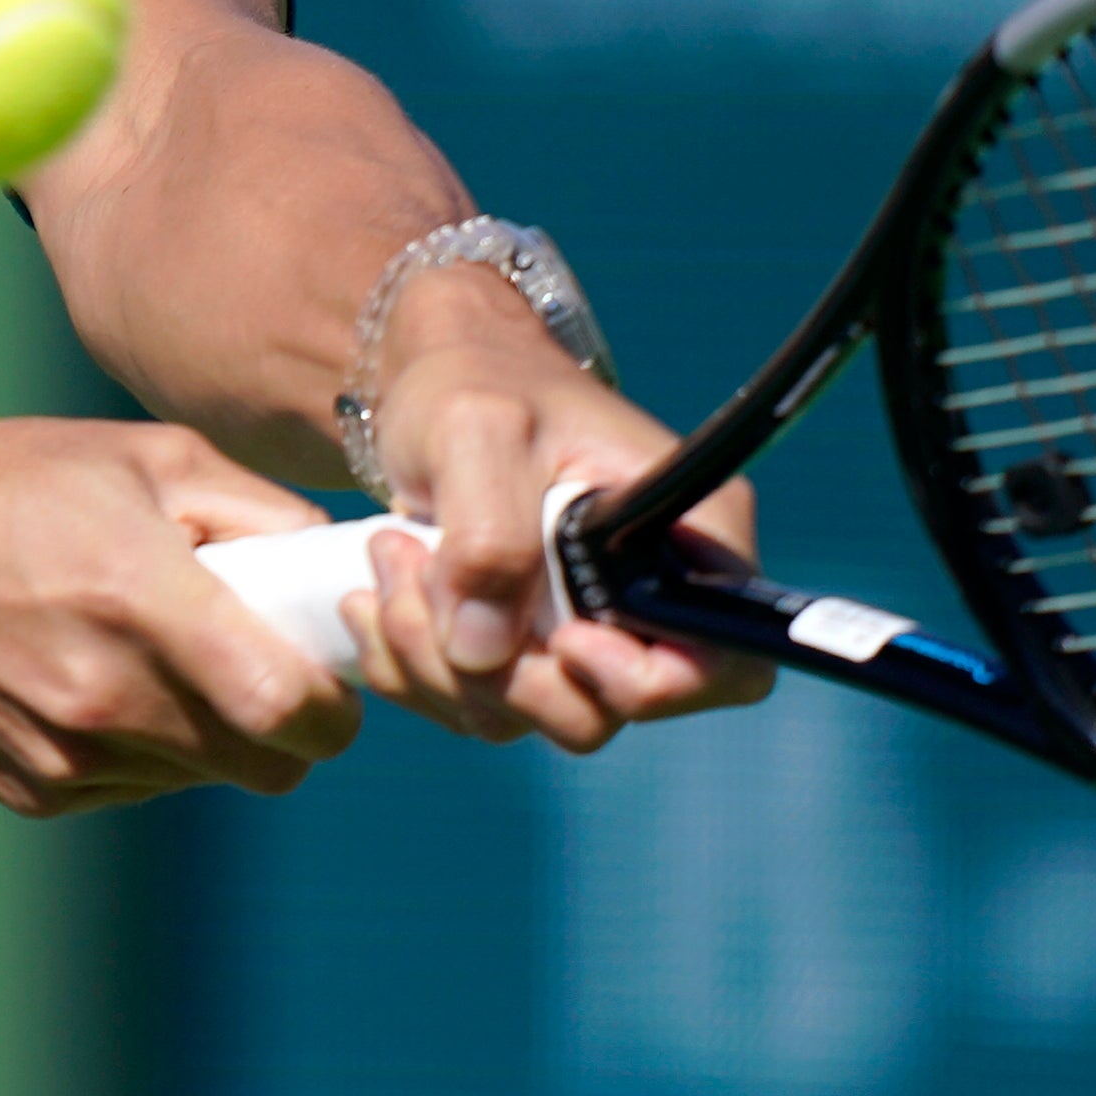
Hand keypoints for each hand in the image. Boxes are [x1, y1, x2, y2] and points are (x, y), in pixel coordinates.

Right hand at [0, 419, 362, 816]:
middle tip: (252, 662)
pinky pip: (132, 788)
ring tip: (150, 651)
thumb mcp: (138, 454)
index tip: (326, 670)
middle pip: (267, 768)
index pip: (293, 710)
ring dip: (203, 732)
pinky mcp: (31, 792)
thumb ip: (253, 510)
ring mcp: (65, 756)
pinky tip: (88, 676)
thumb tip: (330, 563)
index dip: (335, 703)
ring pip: (199, 780)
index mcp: (141, 597)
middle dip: (281, 725)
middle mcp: (105, 695)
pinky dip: (137, 747)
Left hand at [348, 270, 770, 750]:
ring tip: (388, 555)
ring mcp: (582, 634)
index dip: (644, 682)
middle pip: (595, 711)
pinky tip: (373, 593)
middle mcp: (647, 600)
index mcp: (688, 536)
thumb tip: (483, 651)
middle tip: (417, 571)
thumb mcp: (479, 430)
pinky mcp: (520, 652)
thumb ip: (488, 534)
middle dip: (491, 667)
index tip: (562, 639)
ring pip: (517, 714)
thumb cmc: (476, 381)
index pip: (722, 666)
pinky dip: (407, 664)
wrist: (429, 384)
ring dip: (429, 659)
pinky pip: (466, 704)